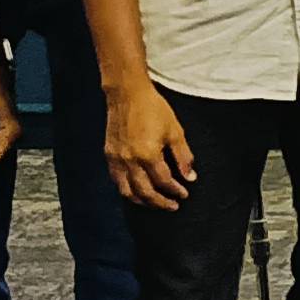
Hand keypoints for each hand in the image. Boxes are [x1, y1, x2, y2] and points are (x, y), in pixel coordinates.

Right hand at [107, 80, 198, 208]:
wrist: (127, 94)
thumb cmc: (153, 109)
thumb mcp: (175, 131)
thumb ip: (183, 156)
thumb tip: (190, 176)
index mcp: (147, 154)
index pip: (163, 181)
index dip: (175, 190)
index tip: (184, 193)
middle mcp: (129, 160)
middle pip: (145, 192)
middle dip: (160, 202)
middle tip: (172, 205)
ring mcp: (116, 159)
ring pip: (127, 191)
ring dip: (142, 201)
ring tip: (155, 203)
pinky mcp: (109, 154)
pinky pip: (117, 180)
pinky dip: (127, 189)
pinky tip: (137, 190)